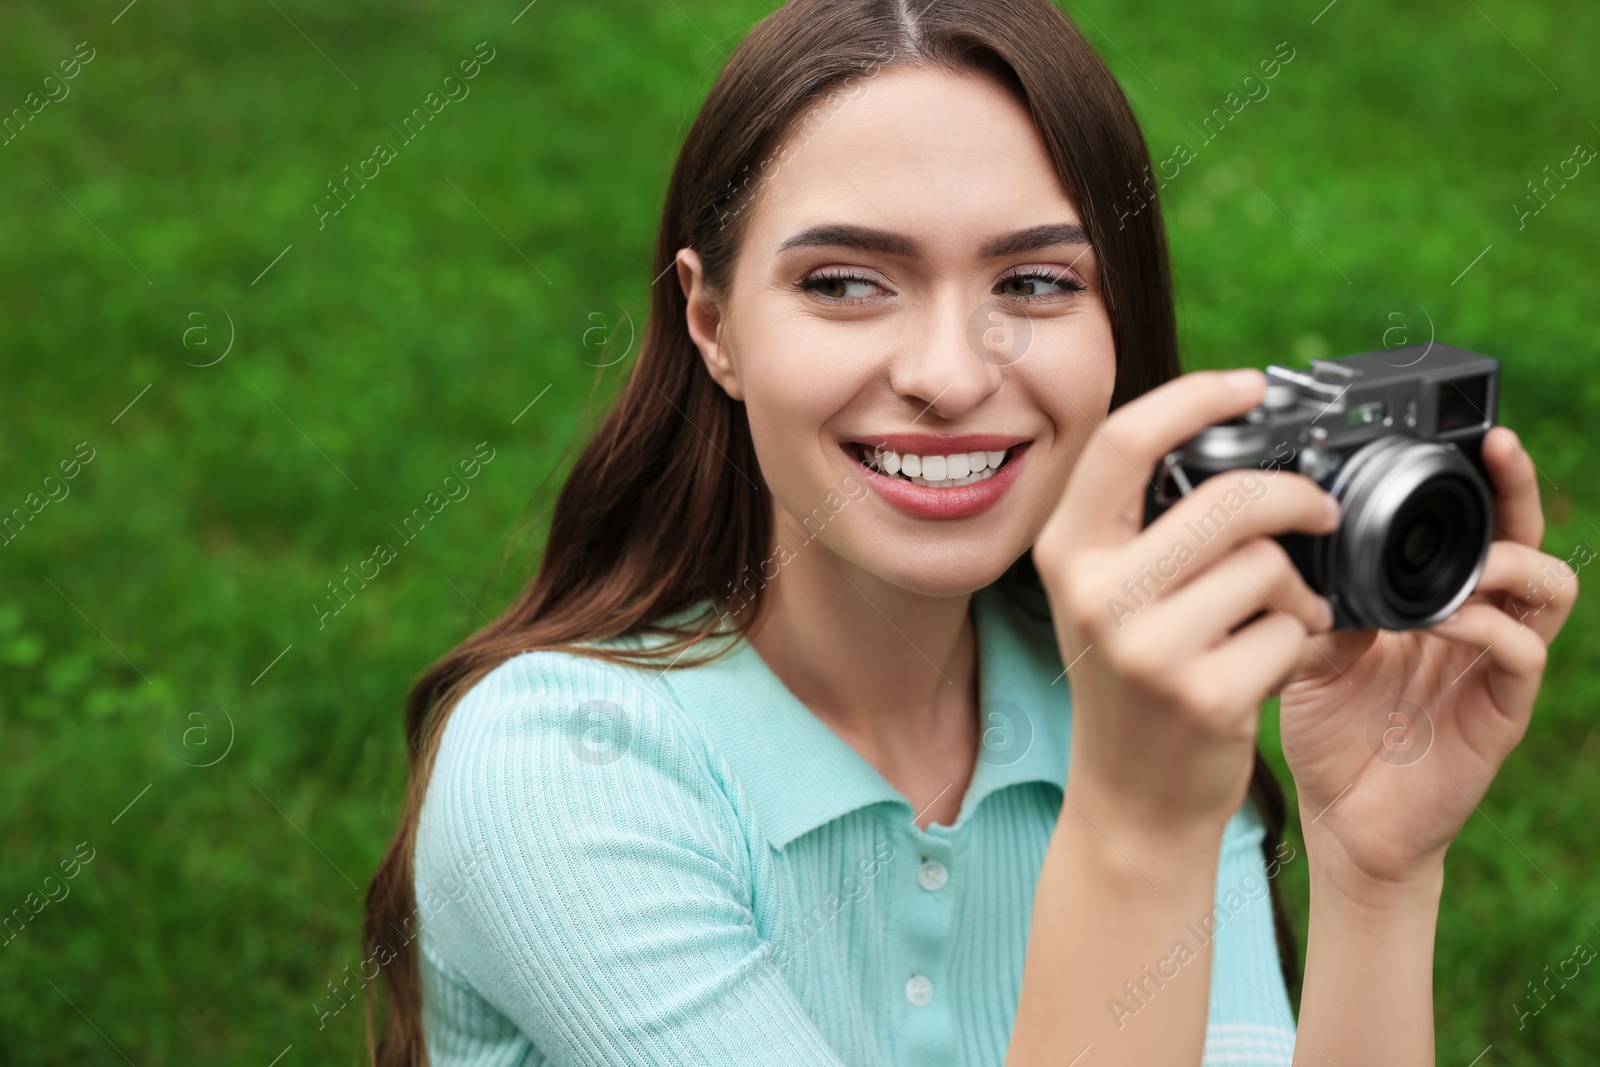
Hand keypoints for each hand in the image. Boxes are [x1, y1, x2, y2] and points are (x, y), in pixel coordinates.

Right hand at [1033, 369, 1339, 840]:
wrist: (1132, 798)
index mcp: (1067, 550)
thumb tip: (1234, 441)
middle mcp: (1096, 592)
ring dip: (1297, 591)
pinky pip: (1289, 631)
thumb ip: (1148, 524)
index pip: (1126, 441)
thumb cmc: (1135, 679)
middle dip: (1295, 499)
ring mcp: (1145, 646)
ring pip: (1267, 565)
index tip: (1250, 385)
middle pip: (1227, 497)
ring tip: (1281, 620)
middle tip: (1321, 515)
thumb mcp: (1111, 593)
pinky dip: (1301, 644)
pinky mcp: (1202, 694)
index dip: (1195, 397)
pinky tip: (1271, 666)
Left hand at [1279, 427, 1579, 888]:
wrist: (1342, 819)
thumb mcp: (1311, 647)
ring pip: (1547, 588)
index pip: (1472, 522)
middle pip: (1526, 537)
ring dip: (1508, 561)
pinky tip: (1446, 621)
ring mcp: (1494, 666)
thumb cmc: (1330, 729)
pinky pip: (1521, 654)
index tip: (1460, 431)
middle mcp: (1475, 622)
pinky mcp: (1500, 712)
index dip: (1476, 477)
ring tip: (1465, 558)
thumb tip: (1296, 541)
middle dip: (1516, 489)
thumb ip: (1320, 598)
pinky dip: (1489, 627)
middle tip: (1493, 448)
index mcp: (1432, 598)